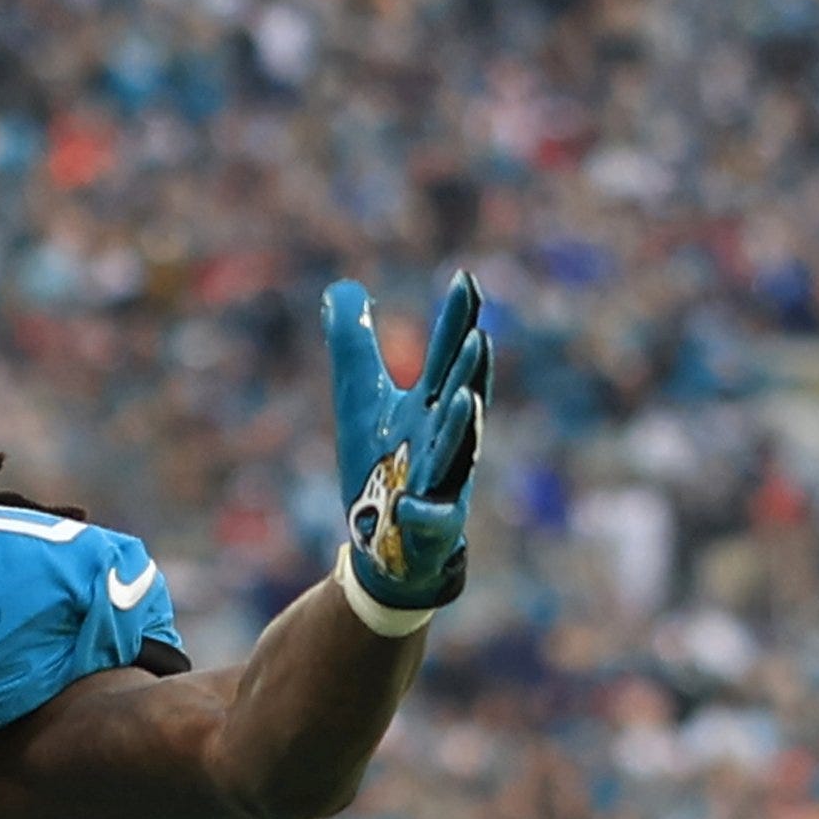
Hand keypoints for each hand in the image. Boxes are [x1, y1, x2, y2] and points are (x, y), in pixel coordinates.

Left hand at [324, 272, 488, 617]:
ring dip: (461, 428)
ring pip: (455, 453)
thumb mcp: (360, 398)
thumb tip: (340, 289)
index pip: (448, 355)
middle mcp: (446, 438)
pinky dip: (422, 510)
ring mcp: (443, 482)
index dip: (456, 320)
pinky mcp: (431, 525)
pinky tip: (410, 503)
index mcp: (432, 405)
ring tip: (466, 399)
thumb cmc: (379, 463)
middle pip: (460, 397)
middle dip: (470, 370)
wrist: (381, 539)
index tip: (463, 278)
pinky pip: (429, 517)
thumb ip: (354, 343)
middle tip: (478, 335)